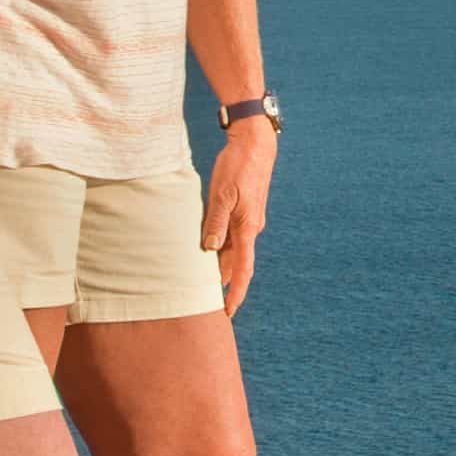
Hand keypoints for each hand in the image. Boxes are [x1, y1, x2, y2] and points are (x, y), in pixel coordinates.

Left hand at [201, 116, 275, 312]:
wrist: (256, 143)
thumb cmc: (238, 166)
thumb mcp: (222, 194)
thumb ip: (215, 223)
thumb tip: (209, 250)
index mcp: (247, 228)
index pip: (243, 269)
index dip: (235, 292)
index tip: (229, 311)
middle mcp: (250, 228)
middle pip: (235, 263)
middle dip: (222, 282)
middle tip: (204, 300)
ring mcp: (248, 220)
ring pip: (232, 249)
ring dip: (218, 264)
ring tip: (200, 279)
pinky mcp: (244, 211)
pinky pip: (232, 235)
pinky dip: (219, 246)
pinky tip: (206, 249)